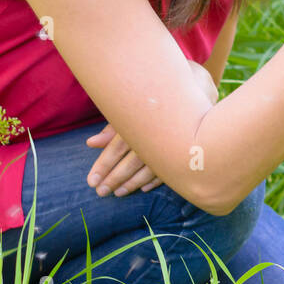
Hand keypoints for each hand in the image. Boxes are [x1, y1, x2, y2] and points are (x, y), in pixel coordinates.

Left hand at [83, 60, 217, 195]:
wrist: (193, 91)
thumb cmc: (154, 101)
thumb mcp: (132, 110)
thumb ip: (112, 128)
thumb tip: (90, 143)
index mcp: (139, 122)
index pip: (117, 148)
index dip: (103, 165)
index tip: (91, 181)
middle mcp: (154, 134)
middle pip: (131, 162)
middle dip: (114, 179)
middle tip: (100, 192)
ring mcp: (169, 144)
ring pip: (148, 170)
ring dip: (132, 183)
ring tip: (119, 193)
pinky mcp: (182, 150)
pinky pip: (168, 169)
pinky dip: (155, 180)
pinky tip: (144, 188)